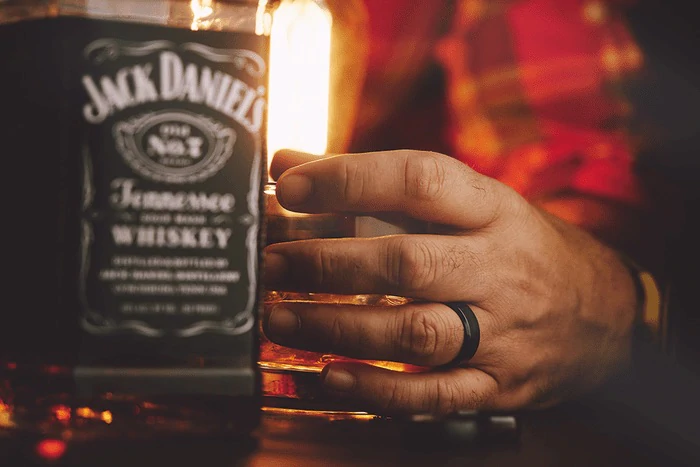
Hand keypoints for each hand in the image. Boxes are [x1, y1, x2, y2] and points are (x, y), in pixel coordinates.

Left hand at [263, 149, 638, 413]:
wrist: (609, 313)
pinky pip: (435, 395)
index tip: (290, 184)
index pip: (419, 180)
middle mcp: (499, 268)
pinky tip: (327, 376)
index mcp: (494, 210)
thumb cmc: (522, 248)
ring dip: (338, 326)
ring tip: (279, 317)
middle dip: (328, 262)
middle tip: (273, 262)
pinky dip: (377, 390)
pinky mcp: (500, 385)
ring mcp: (503, 332)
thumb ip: (381, 185)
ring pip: (414, 333)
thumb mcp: (472, 203)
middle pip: (408, 262)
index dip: (350, 179)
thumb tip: (290, 162)